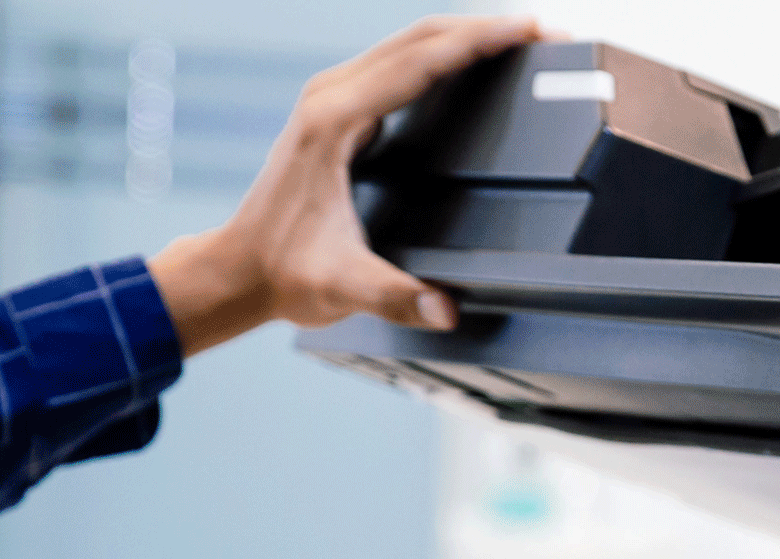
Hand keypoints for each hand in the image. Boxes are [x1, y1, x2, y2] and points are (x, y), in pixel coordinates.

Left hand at [149, 15, 550, 354]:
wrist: (239, 272)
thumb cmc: (282, 274)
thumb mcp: (342, 289)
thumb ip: (397, 298)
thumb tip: (445, 308)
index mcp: (334, 122)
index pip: (422, 61)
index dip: (482, 42)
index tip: (529, 32)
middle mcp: (328, 97)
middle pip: (419, 37)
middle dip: (483, 29)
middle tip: (540, 32)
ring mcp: (328, 101)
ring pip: (407, 44)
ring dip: (461, 38)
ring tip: (513, 43)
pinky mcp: (333, 114)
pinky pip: (395, 67)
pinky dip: (437, 60)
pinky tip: (463, 70)